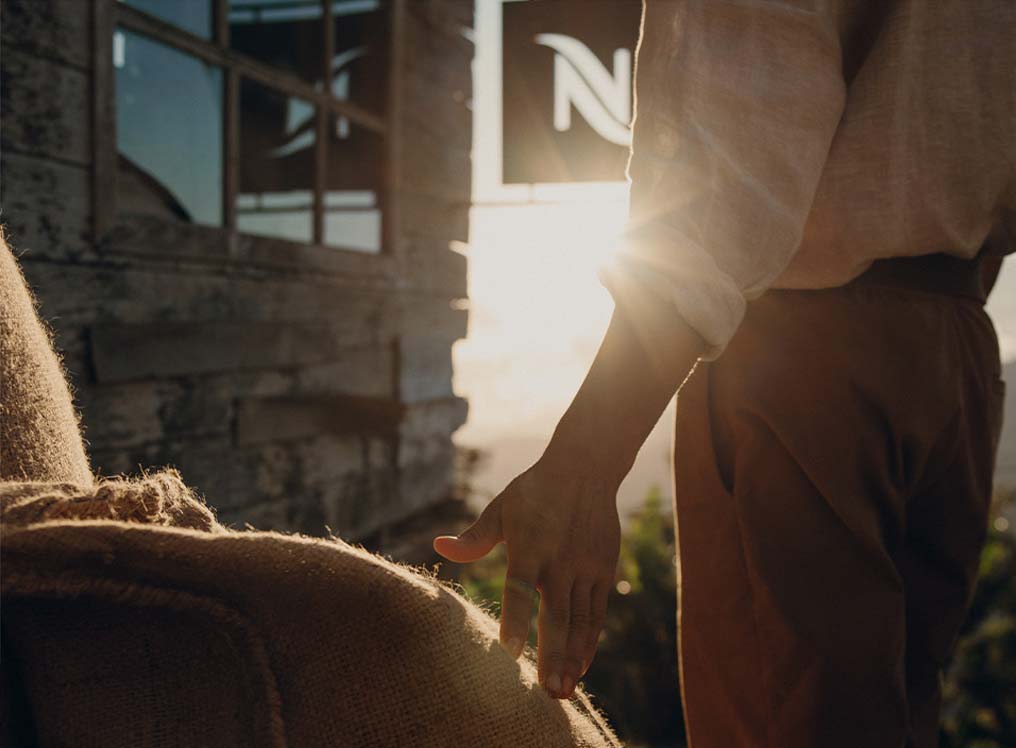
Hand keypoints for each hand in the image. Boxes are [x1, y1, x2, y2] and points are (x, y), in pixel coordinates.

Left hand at [434, 458, 620, 698]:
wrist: (586, 468)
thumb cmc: (535, 491)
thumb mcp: (502, 509)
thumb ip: (475, 537)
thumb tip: (439, 546)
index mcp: (529, 546)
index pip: (520, 588)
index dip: (516, 621)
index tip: (509, 652)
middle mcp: (560, 561)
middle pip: (556, 615)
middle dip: (552, 655)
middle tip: (546, 690)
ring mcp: (585, 567)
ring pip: (580, 620)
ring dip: (573, 657)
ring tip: (564, 689)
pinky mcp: (603, 570)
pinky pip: (596, 614)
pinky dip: (589, 642)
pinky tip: (580, 667)